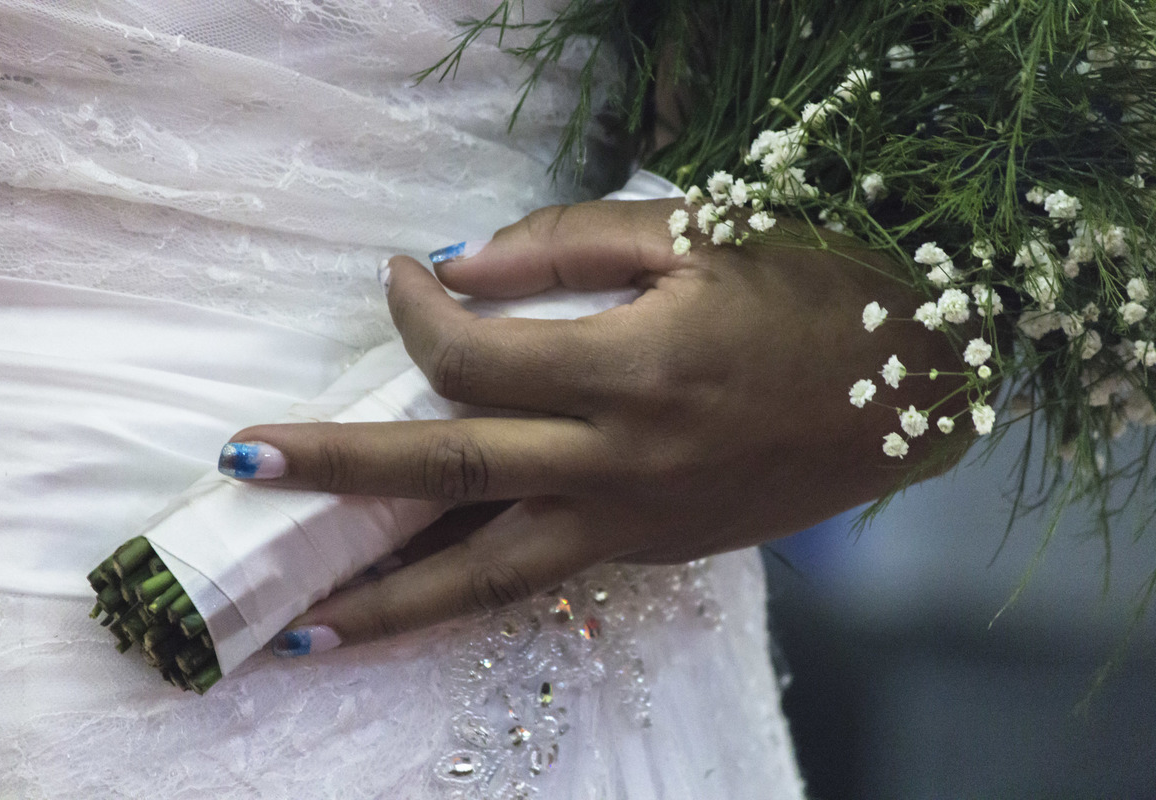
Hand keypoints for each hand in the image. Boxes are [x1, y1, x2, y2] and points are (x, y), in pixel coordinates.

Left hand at [228, 198, 965, 650]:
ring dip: (388, 596)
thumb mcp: (699, 231)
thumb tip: (454, 267)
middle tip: (244, 462)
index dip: (416, 313)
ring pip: (487, 571)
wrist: (918, 392)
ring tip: (302, 625)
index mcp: (636, 368)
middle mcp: (623, 461)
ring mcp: (634, 521)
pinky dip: (464, 594)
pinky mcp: (649, 549)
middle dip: (337, 469)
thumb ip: (565, 246)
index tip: (398, 280)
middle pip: (451, 475)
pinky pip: (538, 577)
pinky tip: (411, 601)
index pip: (474, 355)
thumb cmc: (816, 292)